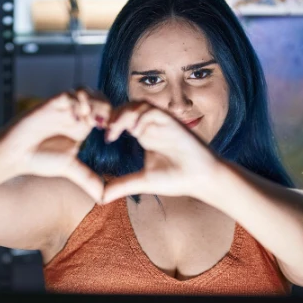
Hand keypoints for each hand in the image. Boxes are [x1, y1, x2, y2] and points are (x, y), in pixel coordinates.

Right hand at [0, 88, 109, 201]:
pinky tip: (77, 118)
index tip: (111, 135)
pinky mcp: (51, 104)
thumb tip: (103, 198)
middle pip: (100, 98)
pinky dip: (76, 103)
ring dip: (93, 103)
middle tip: (104, 126)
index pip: (105, 112)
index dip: (113, 119)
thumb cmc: (39, 160)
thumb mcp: (69, 169)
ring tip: (93, 121)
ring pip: (86, 92)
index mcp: (82, 127)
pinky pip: (69, 95)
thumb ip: (87, 179)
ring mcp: (63, 108)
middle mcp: (74, 114)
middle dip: (106, 108)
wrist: (14, 155)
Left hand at [101, 102, 220, 203]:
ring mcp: (161, 123)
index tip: (101, 137)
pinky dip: (141, 116)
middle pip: (126, 107)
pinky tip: (135, 132)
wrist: (202, 179)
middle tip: (103, 131)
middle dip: (112, 115)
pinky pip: (152, 110)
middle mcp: (151, 126)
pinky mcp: (172, 122)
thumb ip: (122, 185)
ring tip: (114, 131)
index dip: (109, 123)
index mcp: (144, 135)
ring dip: (123, 114)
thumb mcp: (143, 182)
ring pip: (137, 104)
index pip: (121, 118)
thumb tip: (99, 198)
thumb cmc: (176, 179)